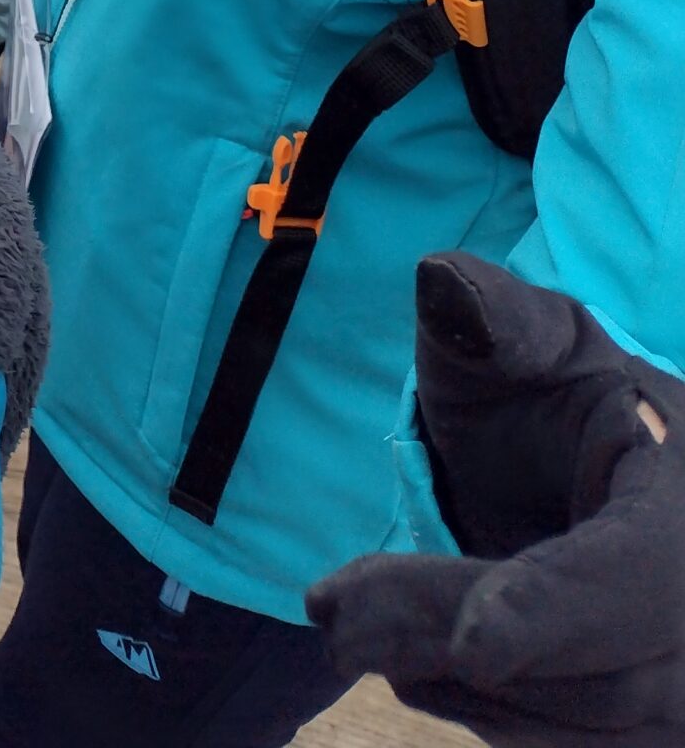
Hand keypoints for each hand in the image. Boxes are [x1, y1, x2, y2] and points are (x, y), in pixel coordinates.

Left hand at [307, 254, 684, 745]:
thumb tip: (440, 282)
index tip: (470, 641)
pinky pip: (571, 740)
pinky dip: (482, 706)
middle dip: (450, 633)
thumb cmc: (559, 389)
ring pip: (574, 716)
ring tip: (347, 626)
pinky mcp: (654, 725)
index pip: (639, 576)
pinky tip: (407, 658)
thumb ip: (491, 316)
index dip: (555, 610)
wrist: (596, 462)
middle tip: (333, 612)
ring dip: (451, 679)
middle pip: (589, 662)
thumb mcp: (528, 337)